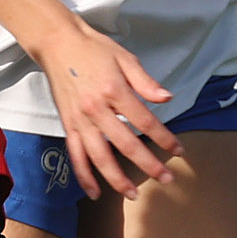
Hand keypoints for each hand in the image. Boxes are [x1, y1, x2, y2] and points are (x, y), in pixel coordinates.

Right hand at [32, 24, 179, 198]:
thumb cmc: (93, 49)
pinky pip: (76, 155)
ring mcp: (80, 121)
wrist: (58, 43)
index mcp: (114, 91)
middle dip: (148, 165)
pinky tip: (95, 192)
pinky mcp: (67, 125)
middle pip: (125, 145)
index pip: (145, 122)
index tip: (178, 150)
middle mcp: (96, 110)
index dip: (164, 139)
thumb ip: (145, 82)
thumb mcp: (125, 58)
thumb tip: (167, 99)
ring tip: (133, 194)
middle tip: (166, 179)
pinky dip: (84, 176)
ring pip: (99, 158)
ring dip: (116, 179)